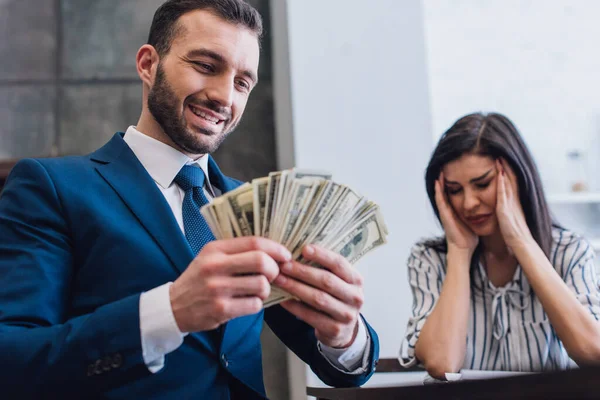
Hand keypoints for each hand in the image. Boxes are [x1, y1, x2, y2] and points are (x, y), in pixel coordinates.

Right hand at [169, 237, 291, 332]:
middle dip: (274, 269)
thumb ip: (236, 251)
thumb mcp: (210, 257)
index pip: (253, 242)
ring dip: (266, 289)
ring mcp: (217, 289)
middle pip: (261, 261)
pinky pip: (254, 305)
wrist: (173, 307)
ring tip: (257, 291)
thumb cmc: (199, 279)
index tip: (285, 255)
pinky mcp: (221, 309)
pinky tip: (247, 303)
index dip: (275, 248)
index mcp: (215, 249)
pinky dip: (257, 304)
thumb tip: (273, 251)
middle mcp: (215, 266)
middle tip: (272, 275)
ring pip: (261, 284)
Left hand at [273, 245, 362, 348]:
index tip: (304, 249)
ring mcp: (346, 315)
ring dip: (295, 288)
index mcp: (356, 280)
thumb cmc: (336, 298)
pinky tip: (282, 299)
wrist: (344, 330)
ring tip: (279, 280)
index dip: (322, 255)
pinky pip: (311, 316)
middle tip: (283, 265)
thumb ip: (325, 269)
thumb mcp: (338, 282)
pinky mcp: (335, 330)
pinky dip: (295, 307)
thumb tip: (297, 251)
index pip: (339, 264)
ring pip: (318, 298)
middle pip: (326, 281)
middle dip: (302, 272)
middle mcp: (355, 297)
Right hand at [435, 172, 477, 253]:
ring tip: (441, 170)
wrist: (463, 248)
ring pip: (441, 193)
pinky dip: (438, 190)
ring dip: (440, 182)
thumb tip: (485, 210)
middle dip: (446, 180)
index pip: (454, 193)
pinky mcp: (444, 214)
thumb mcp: (473, 221)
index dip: (455, 183)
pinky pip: (440, 199)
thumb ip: (476, 215)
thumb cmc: (469, 238)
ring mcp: (445, 211)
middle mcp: (449, 210)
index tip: (458, 172)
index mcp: (456, 211)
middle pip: (446, 191)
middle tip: (446, 167)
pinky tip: (437, 182)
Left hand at [495, 159, 533, 249]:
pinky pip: (503, 194)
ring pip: (508, 183)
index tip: (504, 161)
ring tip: (499, 158)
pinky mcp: (505, 210)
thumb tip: (506, 204)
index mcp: (514, 201)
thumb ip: (509, 208)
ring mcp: (510, 204)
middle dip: (506, 166)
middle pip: (511, 179)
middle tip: (501, 154)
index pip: (512, 182)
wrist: (521, 242)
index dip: (508, 171)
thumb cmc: (515, 232)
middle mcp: (514, 200)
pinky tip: (499, 175)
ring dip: (504, 171)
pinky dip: (501, 183)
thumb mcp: (512, 216)